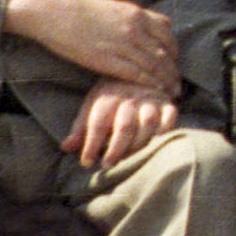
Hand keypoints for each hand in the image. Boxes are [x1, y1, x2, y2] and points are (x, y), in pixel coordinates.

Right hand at [3, 0, 181, 96]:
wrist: (54, 11)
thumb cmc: (79, 10)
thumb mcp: (113, 8)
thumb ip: (131, 19)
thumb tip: (143, 26)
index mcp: (136, 14)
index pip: (167, 34)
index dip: (174, 51)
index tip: (175, 62)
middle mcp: (135, 28)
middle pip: (164, 52)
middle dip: (173, 70)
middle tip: (178, 84)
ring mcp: (123, 44)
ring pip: (154, 65)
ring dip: (165, 81)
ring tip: (171, 93)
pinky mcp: (108, 59)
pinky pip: (136, 74)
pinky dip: (149, 84)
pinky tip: (154, 91)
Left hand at [61, 76, 177, 168]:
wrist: (137, 71)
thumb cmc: (111, 96)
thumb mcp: (92, 106)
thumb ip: (80, 128)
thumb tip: (66, 148)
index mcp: (107, 97)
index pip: (98, 123)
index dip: (91, 144)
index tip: (87, 163)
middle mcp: (130, 98)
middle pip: (125, 126)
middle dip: (116, 148)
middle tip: (108, 165)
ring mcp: (150, 100)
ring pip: (148, 123)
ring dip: (139, 143)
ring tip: (129, 158)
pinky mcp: (167, 103)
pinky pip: (170, 116)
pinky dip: (165, 129)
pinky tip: (157, 141)